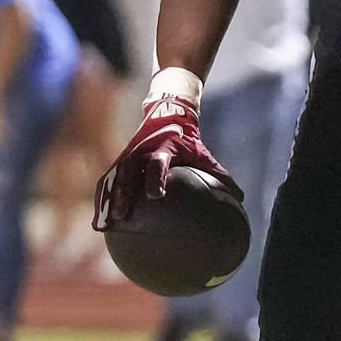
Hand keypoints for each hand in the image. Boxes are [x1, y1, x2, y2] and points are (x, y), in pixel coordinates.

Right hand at [93, 89, 234, 227]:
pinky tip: (99, 224)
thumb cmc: (189, 141)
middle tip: (121, 215)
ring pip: (111, 179)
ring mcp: (126, 156)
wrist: (166, 115)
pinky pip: (106, 182)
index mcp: (162, 148)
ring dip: (106, 201)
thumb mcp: (204, 155)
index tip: (155, 195)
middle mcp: (140, 151)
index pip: (156, 163)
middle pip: (126, 172)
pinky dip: (102, 201)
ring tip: (101, 225)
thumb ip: (221, 176)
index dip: (155, 177)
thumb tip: (242, 198)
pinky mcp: (118, 162)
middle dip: (121, 193)